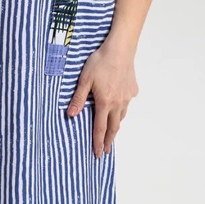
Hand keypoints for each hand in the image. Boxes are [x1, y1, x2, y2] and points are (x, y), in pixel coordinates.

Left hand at [65, 38, 138, 157]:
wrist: (120, 49)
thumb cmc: (100, 62)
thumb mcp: (84, 79)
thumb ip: (78, 98)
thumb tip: (71, 115)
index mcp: (105, 102)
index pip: (100, 128)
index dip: (98, 142)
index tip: (97, 153)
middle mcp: (118, 103)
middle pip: (114, 127)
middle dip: (109, 140)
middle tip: (106, 150)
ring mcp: (127, 97)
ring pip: (121, 116)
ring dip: (116, 125)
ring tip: (112, 131)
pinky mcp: (133, 89)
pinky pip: (127, 103)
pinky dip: (121, 109)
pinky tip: (118, 105)